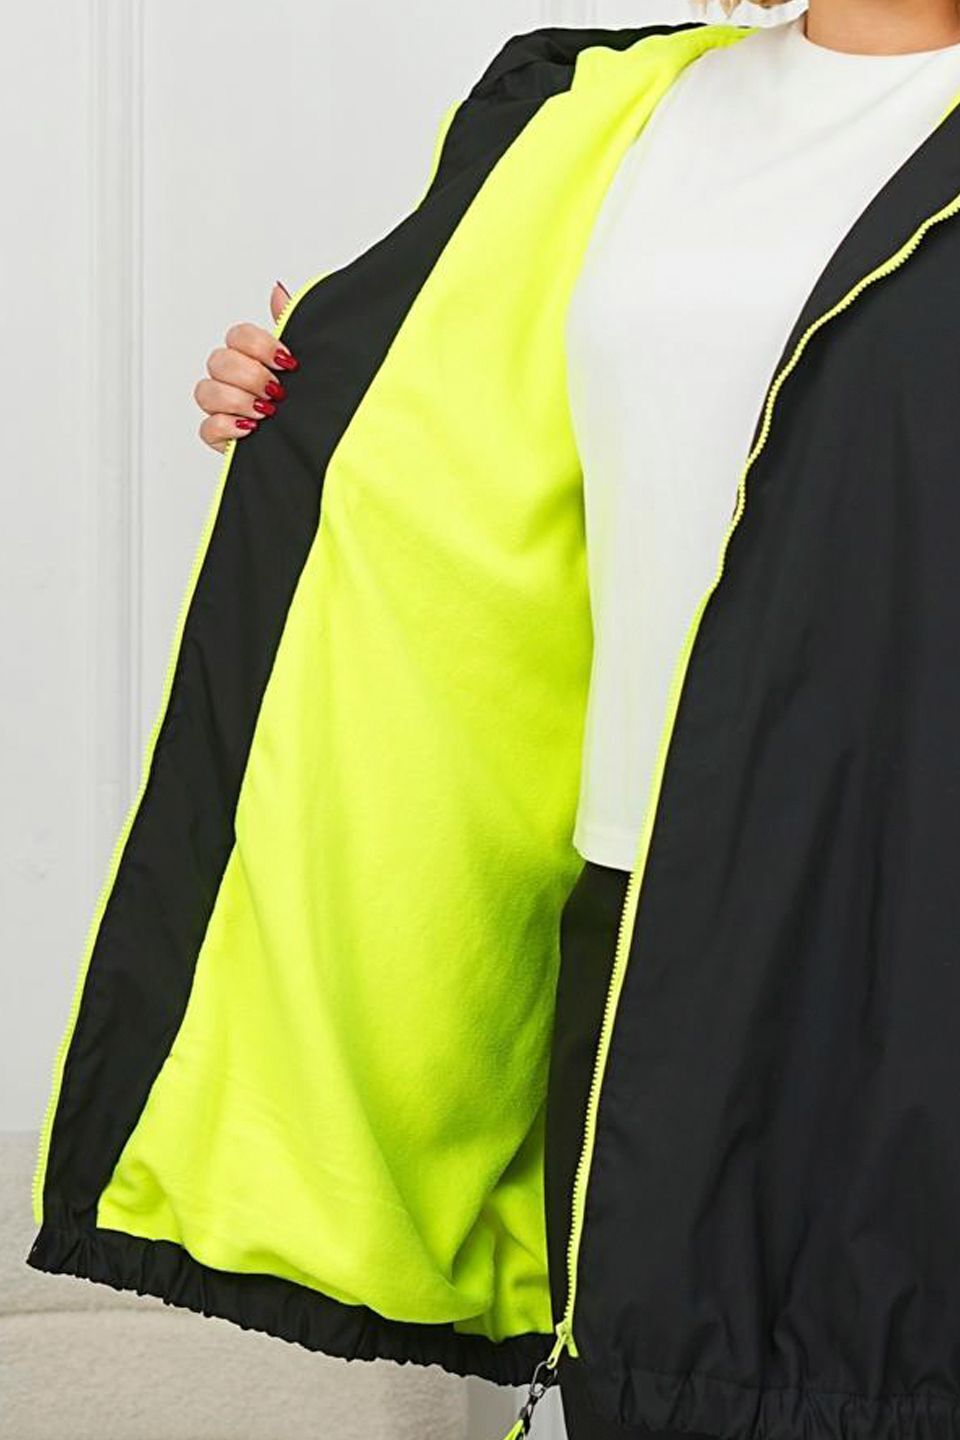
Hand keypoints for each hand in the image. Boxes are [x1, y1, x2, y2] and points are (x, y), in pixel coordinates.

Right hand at [194, 280, 299, 452]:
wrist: (317, 439)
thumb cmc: (306, 400)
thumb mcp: (306, 360)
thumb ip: (288, 323)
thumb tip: (277, 291)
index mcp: (250, 356)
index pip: (237, 335)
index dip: (259, 346)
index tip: (287, 361)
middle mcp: (232, 378)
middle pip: (219, 360)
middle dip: (250, 375)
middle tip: (277, 390)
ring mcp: (223, 407)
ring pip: (205, 391)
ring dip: (237, 400)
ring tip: (266, 412)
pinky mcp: (220, 435)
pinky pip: (205, 427)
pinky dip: (226, 426)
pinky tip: (250, 429)